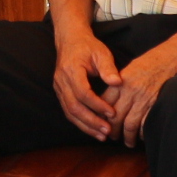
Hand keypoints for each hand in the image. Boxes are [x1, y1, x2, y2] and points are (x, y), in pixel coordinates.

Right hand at [50, 24, 121, 140]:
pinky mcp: (61, 93)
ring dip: (86, 126)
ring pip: (69, 112)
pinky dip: (81, 122)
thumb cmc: (88, 46)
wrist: (70, 40)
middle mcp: (61, 81)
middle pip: (74, 107)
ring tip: (102, 135)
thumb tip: (117, 83)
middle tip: (107, 131)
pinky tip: (93, 129)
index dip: (97, 105)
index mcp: (71, 69)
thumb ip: (108, 68)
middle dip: (91, 121)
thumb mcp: (101, 53)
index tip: (112, 113)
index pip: (83, 92)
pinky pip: (68, 111)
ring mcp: (58, 88)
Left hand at [102, 39, 176, 146]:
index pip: (105, 103)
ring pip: (130, 124)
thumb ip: (118, 85)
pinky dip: (142, 132)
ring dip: (127, 136)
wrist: (171, 57)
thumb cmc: (149, 62)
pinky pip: (145, 123)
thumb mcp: (129, 69)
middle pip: (115, 117)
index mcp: (121, 82)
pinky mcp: (156, 103)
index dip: (101, 117)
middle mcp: (131, 91)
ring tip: (127, 142)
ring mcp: (144, 98)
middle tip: (112, 137)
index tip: (101, 124)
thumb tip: (108, 103)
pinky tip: (141, 135)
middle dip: (112, 130)